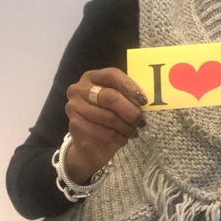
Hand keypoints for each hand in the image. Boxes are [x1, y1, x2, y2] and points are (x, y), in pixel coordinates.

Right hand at [64, 68, 146, 183]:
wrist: (92, 144)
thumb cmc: (110, 117)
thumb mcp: (120, 103)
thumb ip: (129, 96)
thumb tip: (146, 99)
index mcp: (93, 77)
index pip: (112, 75)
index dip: (130, 87)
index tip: (144, 100)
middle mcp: (79, 89)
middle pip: (109, 97)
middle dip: (130, 111)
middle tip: (141, 120)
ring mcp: (74, 106)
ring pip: (108, 117)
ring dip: (125, 126)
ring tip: (134, 131)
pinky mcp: (74, 124)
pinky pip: (102, 131)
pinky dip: (117, 137)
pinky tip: (123, 139)